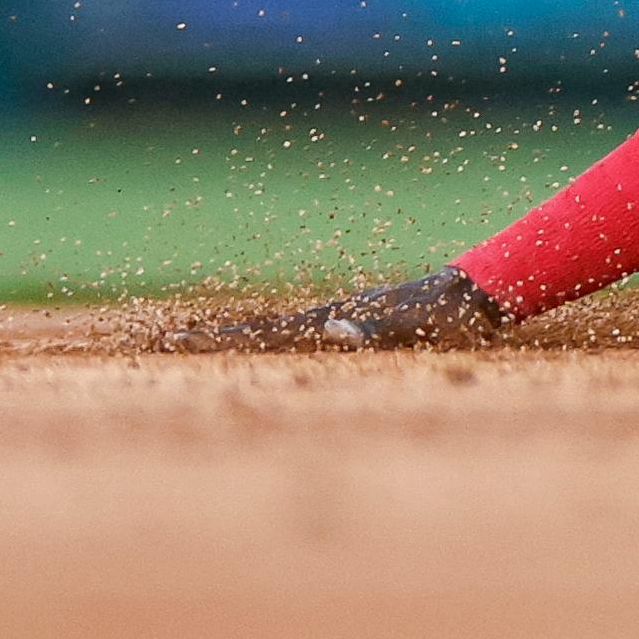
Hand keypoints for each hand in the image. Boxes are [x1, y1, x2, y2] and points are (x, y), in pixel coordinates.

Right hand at [159, 266, 510, 353]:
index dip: (219, 340)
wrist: (479, 293)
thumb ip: (377, 330)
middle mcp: (327, 316)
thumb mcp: (416, 327)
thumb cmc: (450, 316)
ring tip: (191, 339)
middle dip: (209, 338)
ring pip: (274, 330)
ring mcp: (339, 319)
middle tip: (159, 340)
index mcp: (331, 319)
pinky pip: (300, 337)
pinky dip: (268, 340)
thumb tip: (335, 330)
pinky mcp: (355, 326)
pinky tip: (259, 345)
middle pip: (257, 328)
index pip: (262, 331)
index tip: (173, 341)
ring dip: (233, 338)